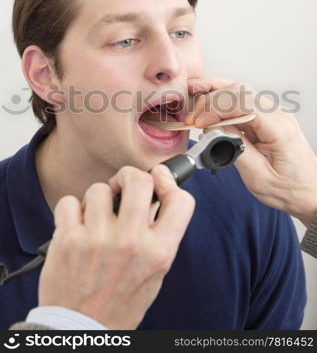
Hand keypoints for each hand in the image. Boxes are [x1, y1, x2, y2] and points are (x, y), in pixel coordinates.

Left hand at [38, 165, 194, 328]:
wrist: (82, 330)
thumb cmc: (119, 302)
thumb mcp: (153, 272)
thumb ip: (158, 234)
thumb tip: (154, 196)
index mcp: (159, 252)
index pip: (180, 201)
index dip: (168, 182)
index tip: (158, 177)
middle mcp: (132, 243)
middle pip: (138, 181)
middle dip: (129, 177)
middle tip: (121, 187)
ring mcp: (99, 239)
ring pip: (99, 189)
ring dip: (97, 199)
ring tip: (96, 218)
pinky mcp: (69, 240)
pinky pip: (69, 201)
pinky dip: (71, 210)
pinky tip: (75, 225)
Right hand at [186, 77, 316, 226]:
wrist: (311, 193)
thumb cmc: (291, 189)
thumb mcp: (258, 177)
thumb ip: (235, 149)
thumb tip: (214, 130)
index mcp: (279, 127)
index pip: (243, 102)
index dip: (216, 108)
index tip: (199, 123)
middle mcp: (278, 115)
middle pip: (239, 90)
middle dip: (211, 99)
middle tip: (192, 115)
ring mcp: (273, 114)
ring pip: (239, 92)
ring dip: (214, 97)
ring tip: (194, 103)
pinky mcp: (266, 119)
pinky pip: (242, 103)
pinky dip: (222, 104)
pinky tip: (209, 108)